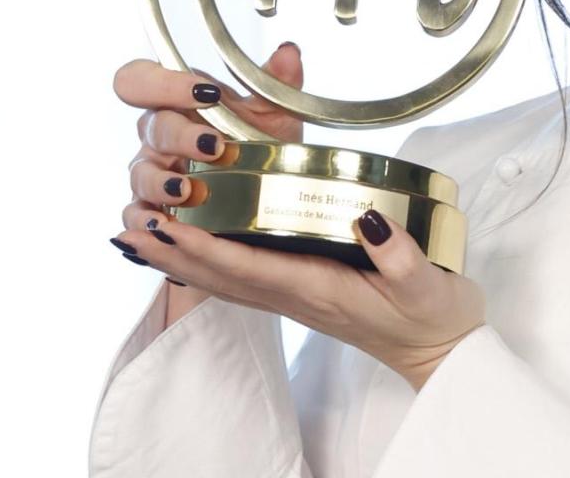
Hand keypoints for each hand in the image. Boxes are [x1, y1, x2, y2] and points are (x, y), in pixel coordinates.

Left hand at [110, 44, 485, 387]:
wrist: (439, 350)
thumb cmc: (433, 316)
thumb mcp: (426, 285)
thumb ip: (400, 255)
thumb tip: (368, 220)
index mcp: (318, 288)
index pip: (248, 268)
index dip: (203, 248)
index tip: (167, 226)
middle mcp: (296, 295)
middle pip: (219, 276)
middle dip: (172, 253)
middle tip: (130, 229)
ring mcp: (294, 297)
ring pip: (223, 280)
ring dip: (178, 260)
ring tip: (139, 237)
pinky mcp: (300, 292)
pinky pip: (240, 280)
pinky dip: (205, 265)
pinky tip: (185, 251)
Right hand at [112, 44, 306, 306]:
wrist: (266, 195)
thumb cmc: (260, 146)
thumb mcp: (274, 115)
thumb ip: (278, 82)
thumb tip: (289, 52)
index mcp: (176, 103)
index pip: (142, 80)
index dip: (164, 83)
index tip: (205, 93)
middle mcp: (157, 135)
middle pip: (150, 126)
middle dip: (180, 136)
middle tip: (214, 147)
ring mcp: (150, 174)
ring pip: (140, 172)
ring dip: (162, 182)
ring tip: (190, 191)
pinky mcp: (149, 211)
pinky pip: (134, 215)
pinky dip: (146, 220)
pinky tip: (165, 225)